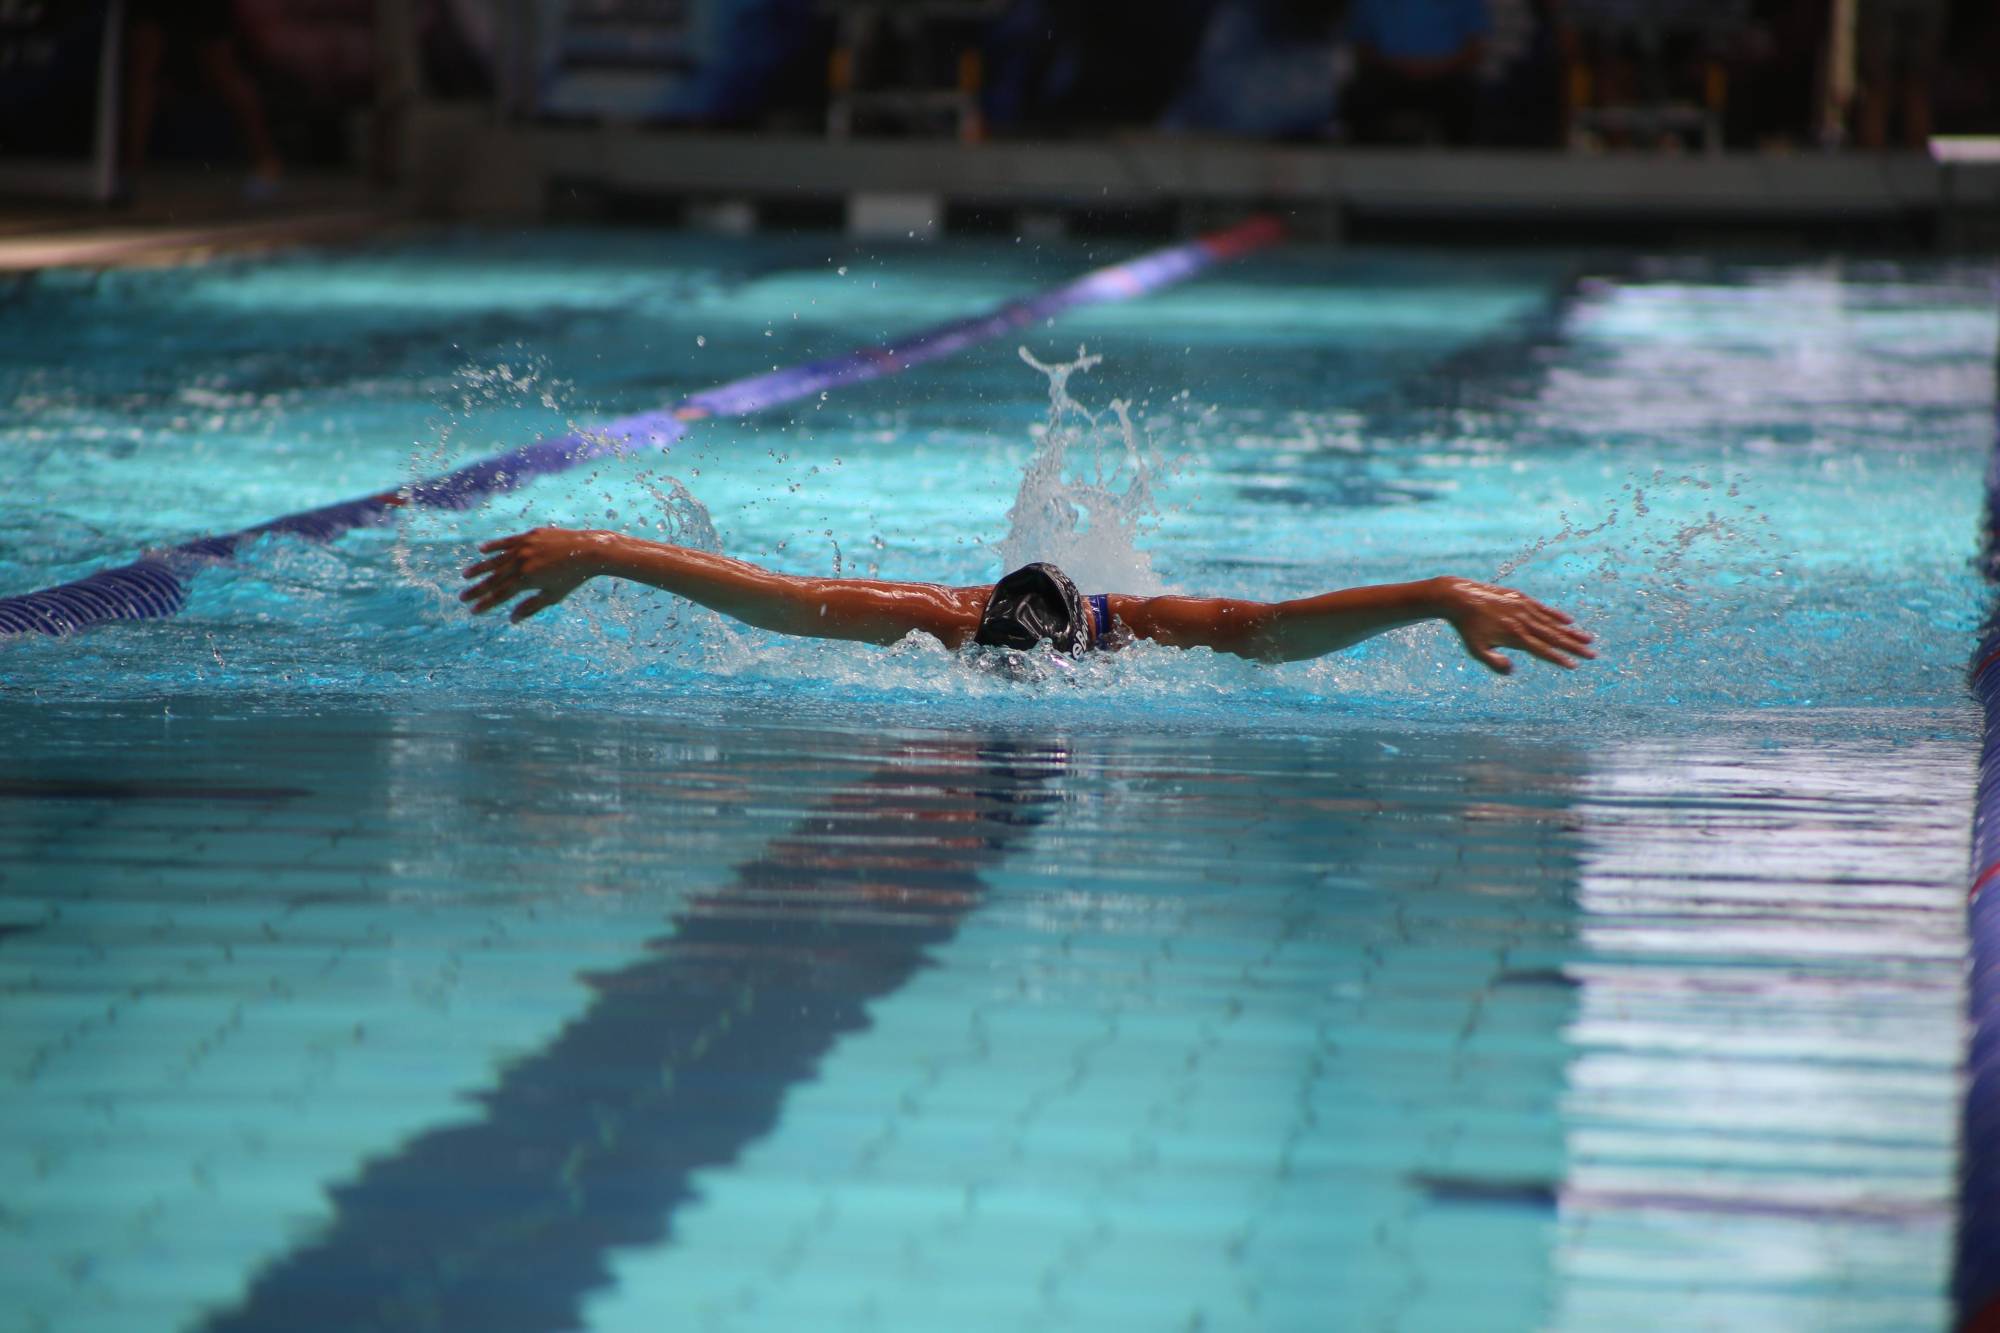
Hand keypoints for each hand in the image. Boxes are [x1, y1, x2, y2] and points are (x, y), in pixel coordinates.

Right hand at [460, 527, 606, 621]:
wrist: (589, 551)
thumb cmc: (572, 578)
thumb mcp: (552, 596)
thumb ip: (531, 607)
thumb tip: (512, 619)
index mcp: (526, 580)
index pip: (500, 595)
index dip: (485, 604)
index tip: (473, 610)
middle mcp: (521, 562)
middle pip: (494, 579)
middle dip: (477, 589)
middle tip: (462, 597)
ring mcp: (524, 547)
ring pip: (496, 559)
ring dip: (479, 568)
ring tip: (465, 576)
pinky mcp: (529, 536)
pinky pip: (507, 541)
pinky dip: (494, 546)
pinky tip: (481, 550)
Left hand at [1432, 577, 1595, 673]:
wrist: (1459, 597)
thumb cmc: (1466, 628)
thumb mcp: (1475, 650)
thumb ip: (1494, 663)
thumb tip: (1513, 670)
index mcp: (1514, 636)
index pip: (1542, 650)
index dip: (1559, 659)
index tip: (1574, 666)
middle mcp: (1523, 621)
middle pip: (1554, 637)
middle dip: (1575, 647)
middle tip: (1593, 654)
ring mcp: (1523, 607)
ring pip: (1552, 622)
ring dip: (1571, 632)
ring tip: (1589, 639)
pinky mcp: (1520, 598)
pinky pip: (1543, 608)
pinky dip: (1557, 615)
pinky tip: (1570, 621)